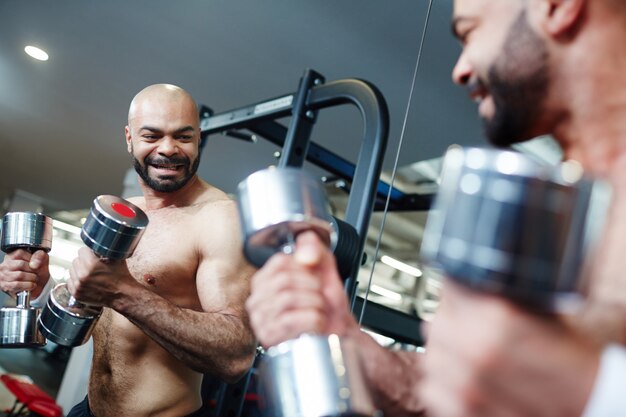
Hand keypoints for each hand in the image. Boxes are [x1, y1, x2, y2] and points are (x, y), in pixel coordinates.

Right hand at [0, 249, 49, 297]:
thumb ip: (39, 255)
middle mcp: (5, 265)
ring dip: (32, 278)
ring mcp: (4, 276)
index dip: (31, 259)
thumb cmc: (36, 271)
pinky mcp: (5, 286)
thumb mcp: (41, 260)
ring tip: (34, 279)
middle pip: (20, 264)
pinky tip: (31, 284)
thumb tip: (34, 264)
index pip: (20, 253)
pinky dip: (29, 285)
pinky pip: (18, 285)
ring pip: (19, 275)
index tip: (35, 263)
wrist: (36, 286)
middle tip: (36, 273)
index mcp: (12, 256)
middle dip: (33, 270)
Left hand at [67, 247, 136, 305]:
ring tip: (90, 274)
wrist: (122, 295)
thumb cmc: (121, 276)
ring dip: (79, 271)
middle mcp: (82, 275)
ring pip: (72, 271)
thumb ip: (105, 249)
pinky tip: (86, 281)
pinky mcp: (77, 294)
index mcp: (91, 264)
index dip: (89, 252)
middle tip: (93, 265)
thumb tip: (98, 242)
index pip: (81, 251)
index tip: (93, 255)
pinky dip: (76, 281)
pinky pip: (70, 282)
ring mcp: (78, 286)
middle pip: (76, 260)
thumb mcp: (116, 258)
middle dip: (84, 261)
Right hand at [245, 231, 357, 347]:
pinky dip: (314, 320)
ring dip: (315, 304)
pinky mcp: (270, 338)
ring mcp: (260, 320)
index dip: (304, 269)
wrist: (338, 331)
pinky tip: (316, 324)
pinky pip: (292, 321)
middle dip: (312, 288)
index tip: (314, 279)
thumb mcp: (324, 266)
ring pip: (288, 299)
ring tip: (318, 310)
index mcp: (265, 280)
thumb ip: (314, 247)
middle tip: (319, 297)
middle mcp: (257, 299)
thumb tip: (304, 256)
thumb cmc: (327, 302)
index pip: (280, 262)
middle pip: (284, 280)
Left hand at [419, 281, 599, 416]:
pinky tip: (466, 379)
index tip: (463, 290)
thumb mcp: (540, 310)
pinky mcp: (460, 411)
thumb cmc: (571, 360)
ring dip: (446, 351)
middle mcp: (476, 350)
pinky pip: (430, 387)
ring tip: (471, 354)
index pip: (451, 286)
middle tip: (471, 325)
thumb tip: (468, 280)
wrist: (589, 405)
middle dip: (452, 318)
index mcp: (497, 318)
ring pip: (431, 353)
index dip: (459, 286)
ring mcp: (465, 385)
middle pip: (436, 318)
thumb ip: (499, 293)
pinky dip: (443, 382)